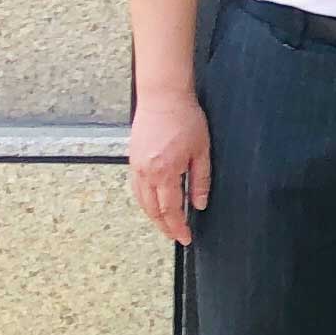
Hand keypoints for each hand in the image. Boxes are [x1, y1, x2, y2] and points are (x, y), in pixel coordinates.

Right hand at [127, 90, 210, 246]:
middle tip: (177, 236)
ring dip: (153, 216)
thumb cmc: (185, 118)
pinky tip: (154, 204)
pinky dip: (145, 201)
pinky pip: (136, 188)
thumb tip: (199, 204)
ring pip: (142, 201)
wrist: (163, 97)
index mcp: (165, 172)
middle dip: (165, 226)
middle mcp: (146, 172)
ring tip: (166, 225)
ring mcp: (136, 167)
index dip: (178, 227)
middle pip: (153, 210)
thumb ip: (201, 180)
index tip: (186, 237)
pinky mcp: (133, 160)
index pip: (170, 210)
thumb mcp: (202, 150)